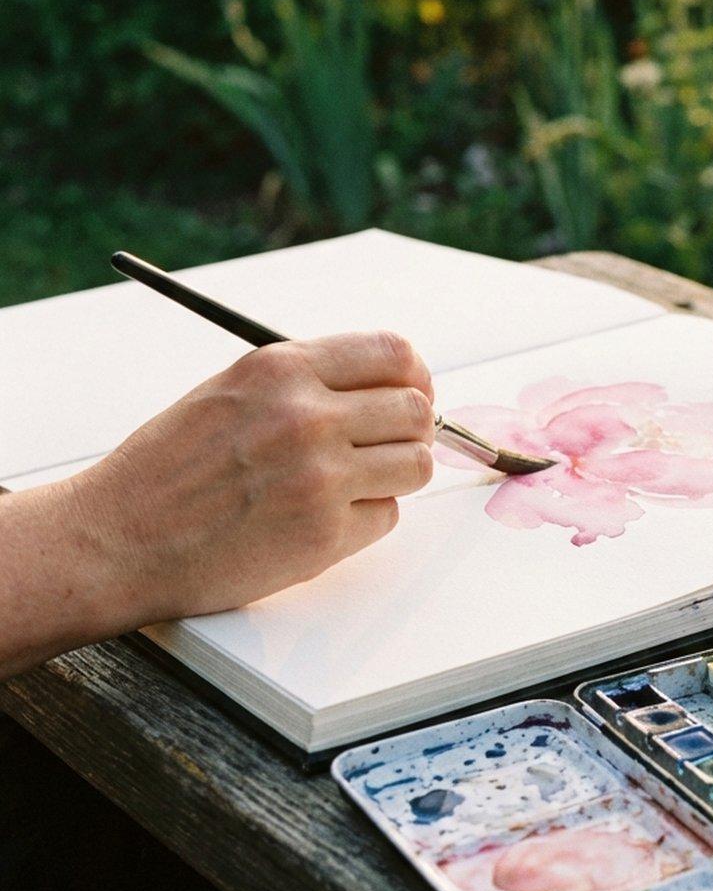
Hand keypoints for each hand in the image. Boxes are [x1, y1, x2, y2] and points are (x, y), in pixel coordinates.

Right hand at [0, 333, 435, 676]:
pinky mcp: (324, 535)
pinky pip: (386, 517)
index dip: (414, 376)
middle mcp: (306, 415)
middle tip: (390, 446)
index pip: (394, 353)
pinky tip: (321, 520)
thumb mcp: (231, 390)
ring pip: (417, 465)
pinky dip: (366, 520)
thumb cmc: (168, 467)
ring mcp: (319, 477)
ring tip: (358, 484)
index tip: (413, 392)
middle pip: (418, 409)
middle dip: (412, 429)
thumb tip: (381, 383)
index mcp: (282, 368)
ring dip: (397, 476)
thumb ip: (303, 380)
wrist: (117, 538)